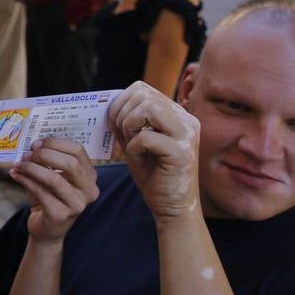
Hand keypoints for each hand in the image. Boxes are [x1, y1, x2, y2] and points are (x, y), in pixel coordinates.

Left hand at [5, 138, 98, 243]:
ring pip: (54, 178)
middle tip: (27, 153)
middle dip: (45, 154)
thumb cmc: (49, 197)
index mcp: (90, 176)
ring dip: (32, 168)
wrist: (46, 228)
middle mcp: (89, 191)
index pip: (78, 150)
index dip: (55, 142)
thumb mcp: (52, 175)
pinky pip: (40, 192)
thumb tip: (31, 144)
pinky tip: (15, 174)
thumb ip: (47, 160)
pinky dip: (25, 180)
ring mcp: (77, 205)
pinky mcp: (61, 216)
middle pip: (70, 163)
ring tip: (19, 164)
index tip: (37, 143)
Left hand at [108, 82, 201, 222]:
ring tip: (131, 144)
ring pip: (148, 109)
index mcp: (177, 114)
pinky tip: (139, 159)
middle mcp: (186, 120)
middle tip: (122, 135)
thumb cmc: (153, 174)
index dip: (121, 102)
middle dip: (122, 114)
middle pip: (143, 95)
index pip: (141, 89)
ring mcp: (187, 135)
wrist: (171, 206)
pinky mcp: (182, 152)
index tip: (115, 122)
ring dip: (129, 126)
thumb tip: (108, 102)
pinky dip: (134, 148)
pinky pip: (146, 137)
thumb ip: (128, 121)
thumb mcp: (136, 141)